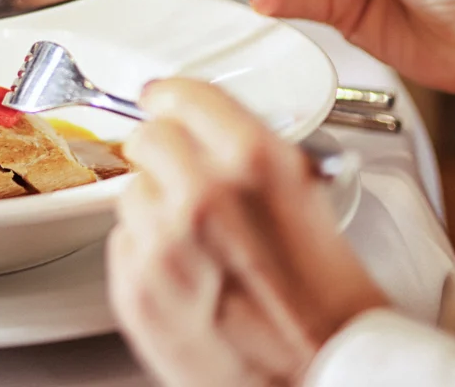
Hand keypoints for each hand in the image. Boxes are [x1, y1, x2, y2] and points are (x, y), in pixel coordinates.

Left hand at [110, 78, 386, 385]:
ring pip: (133, 192)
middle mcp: (202, 197)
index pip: (185, 95)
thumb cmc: (331, 307)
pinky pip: (124, 243)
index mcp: (255, 165)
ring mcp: (162, 246)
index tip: (165, 99)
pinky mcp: (136, 290)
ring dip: (156, 205)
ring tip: (198, 239)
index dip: (174, 97)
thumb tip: (215, 129)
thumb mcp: (309, 201)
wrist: (325, 378)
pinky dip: (147, 252)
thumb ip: (255, 155)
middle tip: (183, 171)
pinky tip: (188, 273)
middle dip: (167, 151)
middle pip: (149, 137)